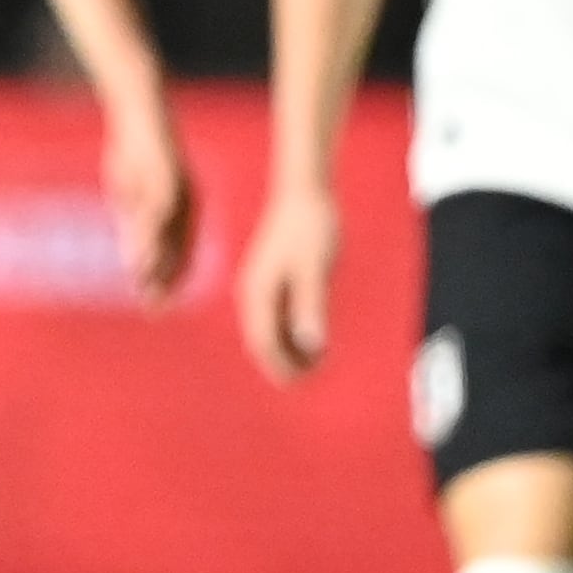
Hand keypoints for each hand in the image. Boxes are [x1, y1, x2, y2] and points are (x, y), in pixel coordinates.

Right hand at [105, 97, 197, 307]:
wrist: (139, 106)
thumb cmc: (133, 145)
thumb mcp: (130, 190)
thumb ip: (133, 220)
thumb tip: (131, 251)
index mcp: (182, 206)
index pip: (180, 249)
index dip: (170, 278)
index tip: (157, 304)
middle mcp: (186, 202)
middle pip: (179, 248)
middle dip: (166, 280)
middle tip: (155, 308)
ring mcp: (178, 189)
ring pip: (169, 234)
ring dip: (157, 264)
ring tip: (146, 290)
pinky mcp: (167, 176)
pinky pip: (160, 213)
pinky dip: (150, 237)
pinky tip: (139, 254)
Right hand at [238, 182, 339, 384]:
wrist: (304, 191)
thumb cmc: (311, 227)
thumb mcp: (315, 268)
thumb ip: (311, 305)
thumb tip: (310, 343)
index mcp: (258, 291)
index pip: (263, 342)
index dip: (282, 365)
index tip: (305, 381)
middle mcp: (253, 292)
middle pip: (262, 340)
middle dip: (286, 362)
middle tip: (316, 375)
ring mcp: (261, 285)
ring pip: (269, 329)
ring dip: (290, 349)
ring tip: (319, 361)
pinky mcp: (273, 279)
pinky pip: (277, 316)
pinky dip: (292, 332)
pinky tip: (314, 335)